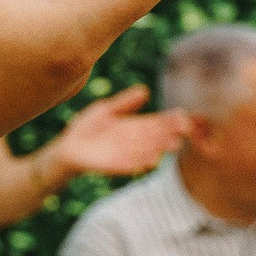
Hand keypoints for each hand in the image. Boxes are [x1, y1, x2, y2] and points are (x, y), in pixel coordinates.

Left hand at [45, 84, 189, 180]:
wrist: (68, 148)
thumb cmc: (87, 128)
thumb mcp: (106, 110)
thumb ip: (125, 102)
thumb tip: (145, 90)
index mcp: (136, 126)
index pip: (158, 122)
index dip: (171, 120)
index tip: (185, 115)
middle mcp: (136, 141)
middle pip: (157, 136)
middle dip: (172, 133)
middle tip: (186, 128)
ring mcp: (128, 154)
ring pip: (149, 150)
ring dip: (162, 148)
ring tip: (174, 143)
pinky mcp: (116, 165)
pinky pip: (132, 164)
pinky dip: (142, 162)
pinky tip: (153, 159)